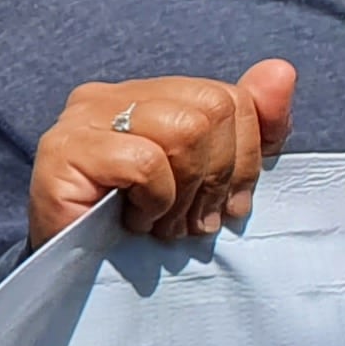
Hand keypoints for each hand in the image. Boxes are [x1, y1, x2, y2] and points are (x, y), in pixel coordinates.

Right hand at [33, 61, 293, 245]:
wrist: (69, 274)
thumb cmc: (138, 225)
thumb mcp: (210, 176)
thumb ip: (247, 126)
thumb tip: (282, 71)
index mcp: (143, 95)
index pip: (225, 96)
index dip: (245, 154)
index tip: (230, 202)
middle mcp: (107, 96)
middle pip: (209, 110)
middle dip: (218, 176)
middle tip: (197, 219)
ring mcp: (80, 120)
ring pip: (181, 131)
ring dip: (185, 193)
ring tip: (166, 224)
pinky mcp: (63, 151)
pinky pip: (145, 163)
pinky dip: (154, 202)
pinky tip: (135, 221)